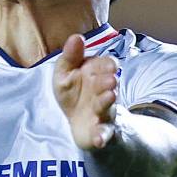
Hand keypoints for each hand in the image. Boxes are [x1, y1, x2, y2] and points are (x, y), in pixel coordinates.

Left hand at [53, 34, 120, 151]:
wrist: (79, 122)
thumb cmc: (74, 92)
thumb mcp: (66, 73)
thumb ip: (70, 56)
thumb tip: (76, 36)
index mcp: (98, 74)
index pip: (107, 64)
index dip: (107, 64)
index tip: (109, 65)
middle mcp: (104, 91)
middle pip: (108, 84)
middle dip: (108, 81)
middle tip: (110, 79)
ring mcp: (104, 111)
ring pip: (108, 106)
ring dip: (107, 101)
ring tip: (109, 96)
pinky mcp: (100, 131)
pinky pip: (104, 134)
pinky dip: (102, 137)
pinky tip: (99, 140)